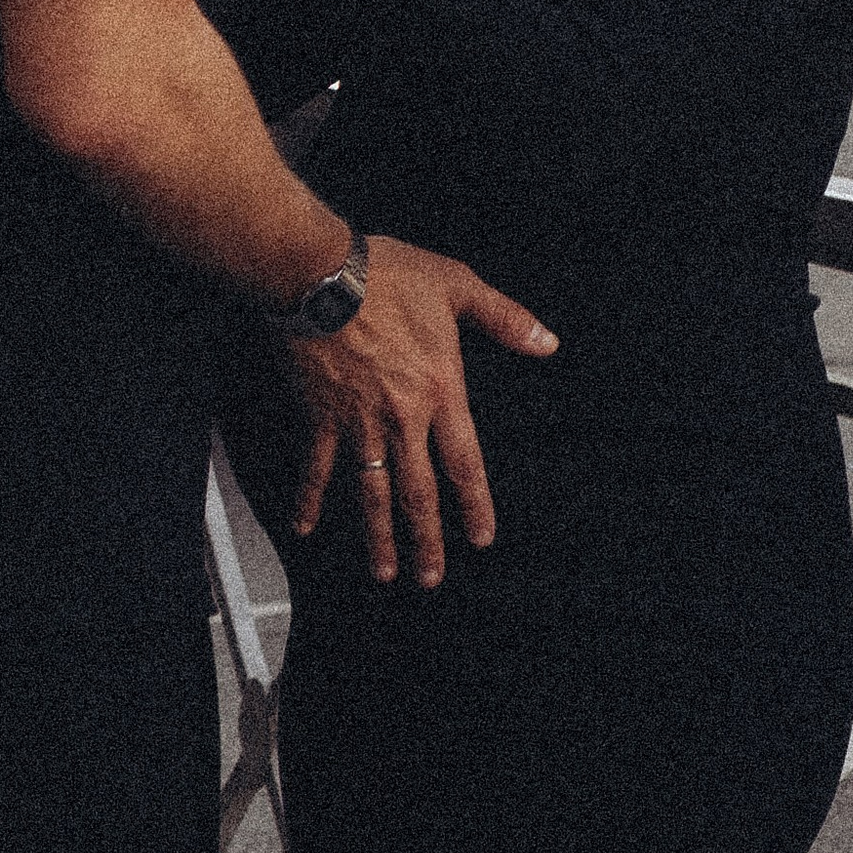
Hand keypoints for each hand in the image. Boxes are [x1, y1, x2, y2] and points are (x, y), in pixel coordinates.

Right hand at [284, 235, 556, 585]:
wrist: (322, 276)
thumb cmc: (388, 275)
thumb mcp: (457, 285)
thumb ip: (504, 318)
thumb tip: (545, 341)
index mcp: (440, 389)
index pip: (465, 461)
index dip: (474, 504)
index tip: (480, 537)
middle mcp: (402, 417)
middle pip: (419, 492)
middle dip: (426, 540)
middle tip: (430, 577)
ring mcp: (359, 423)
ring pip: (372, 493)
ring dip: (378, 537)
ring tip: (384, 572)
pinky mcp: (321, 418)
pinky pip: (317, 469)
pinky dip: (310, 500)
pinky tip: (306, 527)